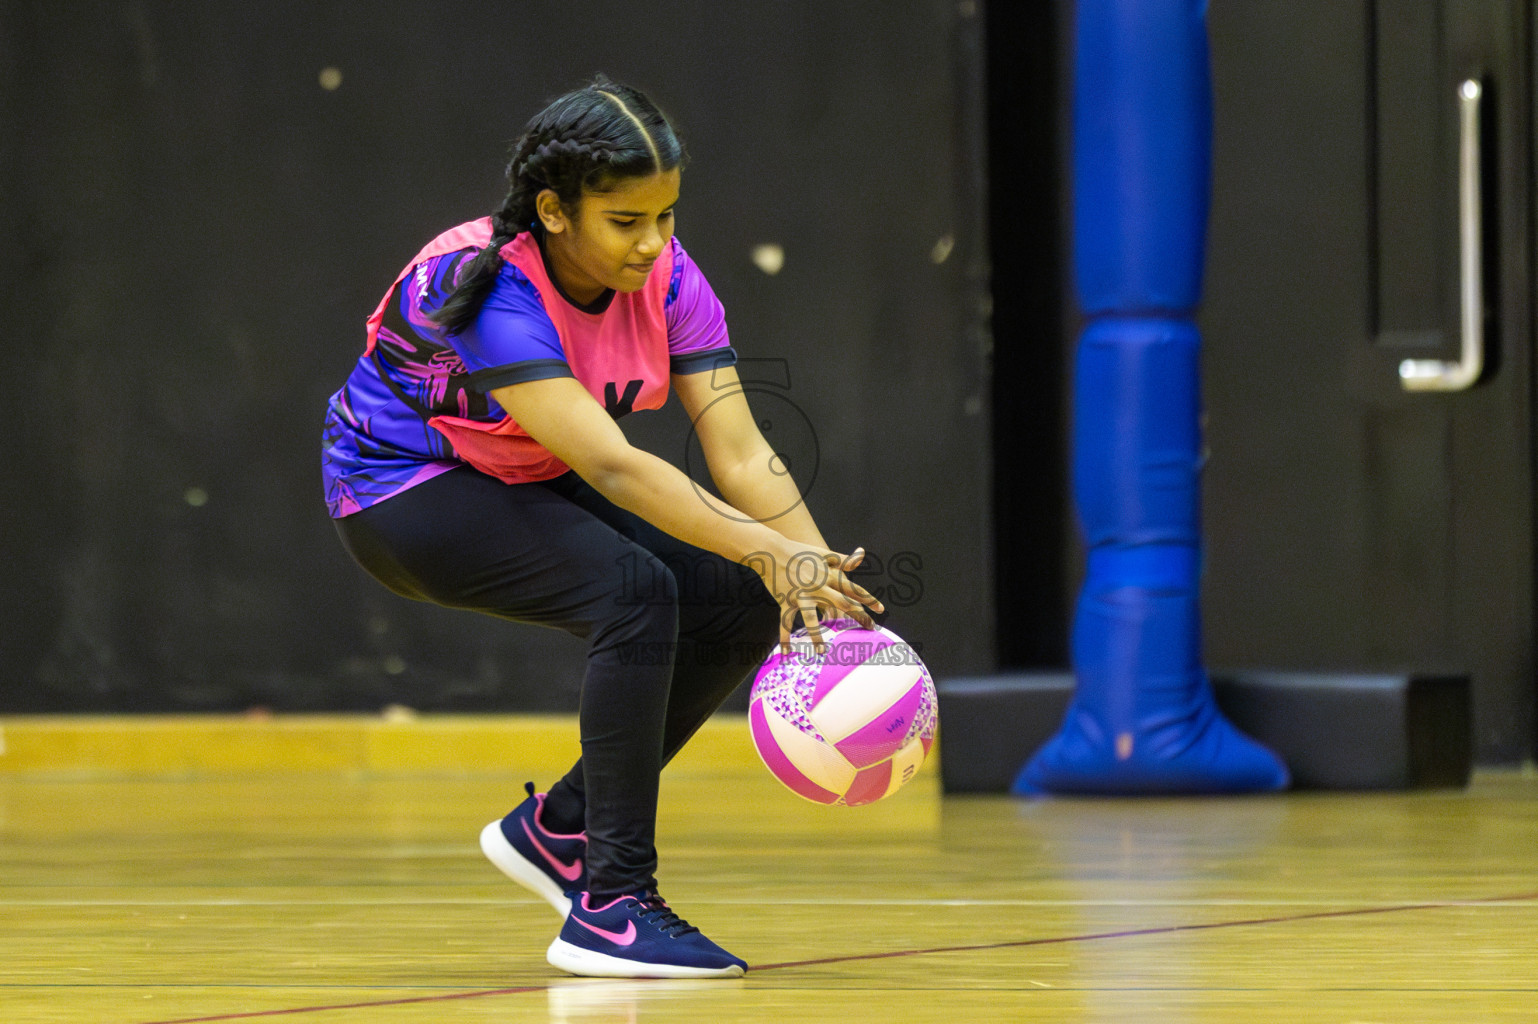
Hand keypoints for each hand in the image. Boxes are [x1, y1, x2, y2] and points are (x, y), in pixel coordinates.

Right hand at [747, 541, 885, 653]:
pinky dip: (785, 638)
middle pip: (841, 604)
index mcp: (827, 575)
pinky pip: (785, 623)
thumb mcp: (823, 554)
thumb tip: (862, 554)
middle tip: (869, 629)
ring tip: (821, 652)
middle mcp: (817, 587)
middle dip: (857, 616)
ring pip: (810, 619)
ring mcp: (800, 596)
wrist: (770, 550)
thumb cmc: (799, 552)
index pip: (852, 588)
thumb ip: (843, 559)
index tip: (881, 609)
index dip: (868, 598)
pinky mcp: (785, 601)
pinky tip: (787, 653)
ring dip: (816, 636)